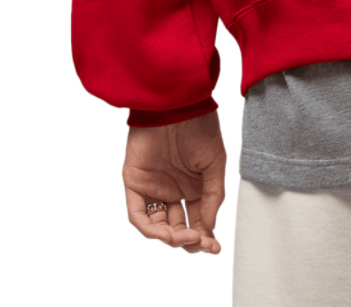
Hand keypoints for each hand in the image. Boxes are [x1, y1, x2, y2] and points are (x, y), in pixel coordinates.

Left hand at [122, 110, 228, 254]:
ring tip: (185, 237)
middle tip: (200, 242)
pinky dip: (150, 228)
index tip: (215, 245)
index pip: (196, 221)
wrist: (177, 104)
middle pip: (177, 229)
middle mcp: (172, 191)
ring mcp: (153, 188)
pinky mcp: (135, 183)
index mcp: (192, 187)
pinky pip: (138, 213)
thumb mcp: (215, 163)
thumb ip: (212, 196)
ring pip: (157, 226)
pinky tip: (166, 231)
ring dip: (171, 238)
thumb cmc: (199, 127)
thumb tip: (208, 228)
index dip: (204, 236)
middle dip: (189, 241)